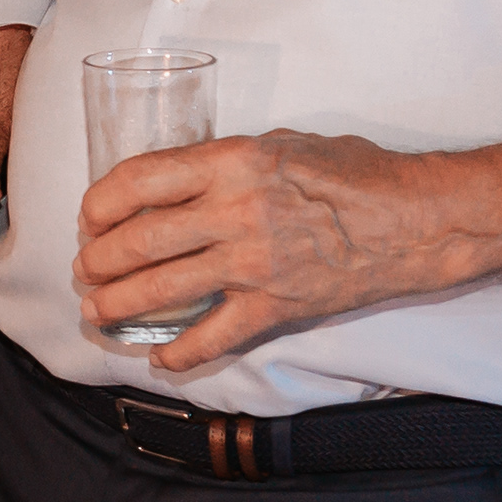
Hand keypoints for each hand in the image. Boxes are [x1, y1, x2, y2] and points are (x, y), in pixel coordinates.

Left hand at [73, 131, 501, 371]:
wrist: (416, 220)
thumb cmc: (354, 173)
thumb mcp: (281, 143)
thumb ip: (225, 161)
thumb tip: (177, 180)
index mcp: (231, 162)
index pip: (139, 180)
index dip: (100, 202)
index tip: (90, 216)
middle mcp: (234, 211)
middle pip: (138, 240)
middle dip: (98, 259)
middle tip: (85, 269)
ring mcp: (254, 263)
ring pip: (161, 290)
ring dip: (118, 305)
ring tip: (98, 310)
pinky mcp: (275, 307)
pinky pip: (212, 337)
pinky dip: (178, 354)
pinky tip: (159, 359)